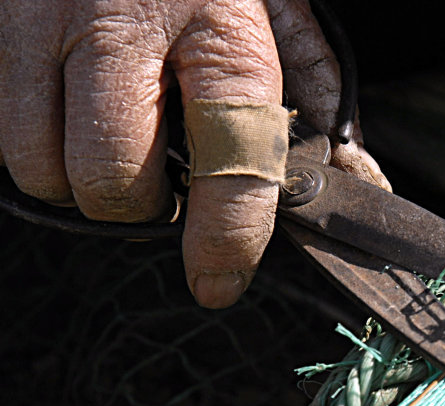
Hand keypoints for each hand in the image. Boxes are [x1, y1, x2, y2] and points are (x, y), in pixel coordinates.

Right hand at [0, 0, 387, 307]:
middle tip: (165, 191)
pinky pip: (2, 123)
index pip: (228, 165)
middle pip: (110, 179)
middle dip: (139, 211)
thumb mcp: (282, 4)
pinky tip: (79, 116)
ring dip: (80, 184)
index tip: (219, 280)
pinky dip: (40, 144)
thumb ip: (316, 91)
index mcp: (221, 30)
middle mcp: (123, 27)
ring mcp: (43, 19)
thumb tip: (351, 175)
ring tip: (120, 152)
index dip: (225, 240)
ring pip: (38, 164)